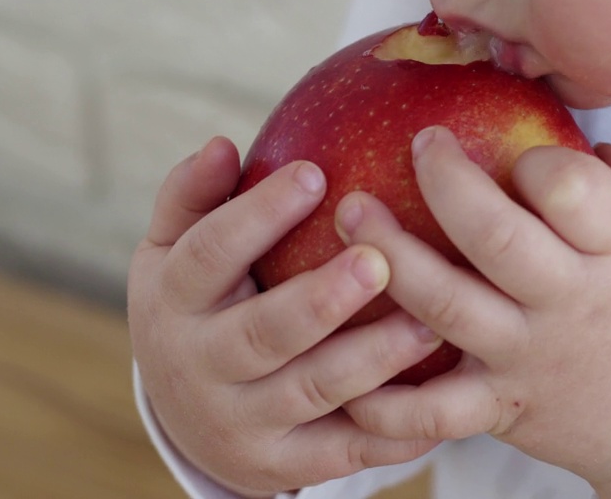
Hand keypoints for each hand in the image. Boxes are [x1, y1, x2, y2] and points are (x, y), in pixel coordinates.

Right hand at [127, 137, 443, 497]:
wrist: (187, 416)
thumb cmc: (198, 304)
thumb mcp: (175, 250)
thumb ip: (192, 197)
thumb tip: (223, 144)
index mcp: (173, 300)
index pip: (209, 254)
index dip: (258, 215)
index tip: (315, 173)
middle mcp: (200, 366)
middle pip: (262, 334)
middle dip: (321, 300)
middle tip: (380, 261)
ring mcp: (240, 422)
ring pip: (311, 393)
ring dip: (371, 360)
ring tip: (429, 323)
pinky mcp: (281, 466)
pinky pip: (343, 451)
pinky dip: (390, 431)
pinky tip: (437, 394)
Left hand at [335, 127, 610, 497]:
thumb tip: (588, 138)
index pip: (570, 189)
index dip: (536, 162)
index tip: (517, 155)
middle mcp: (567, 301)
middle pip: (491, 236)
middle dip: (443, 182)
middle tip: (417, 144)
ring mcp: (527, 355)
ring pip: (445, 305)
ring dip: (390, 257)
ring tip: (350, 212)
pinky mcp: (500, 406)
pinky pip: (433, 410)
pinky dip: (386, 401)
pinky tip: (345, 365)